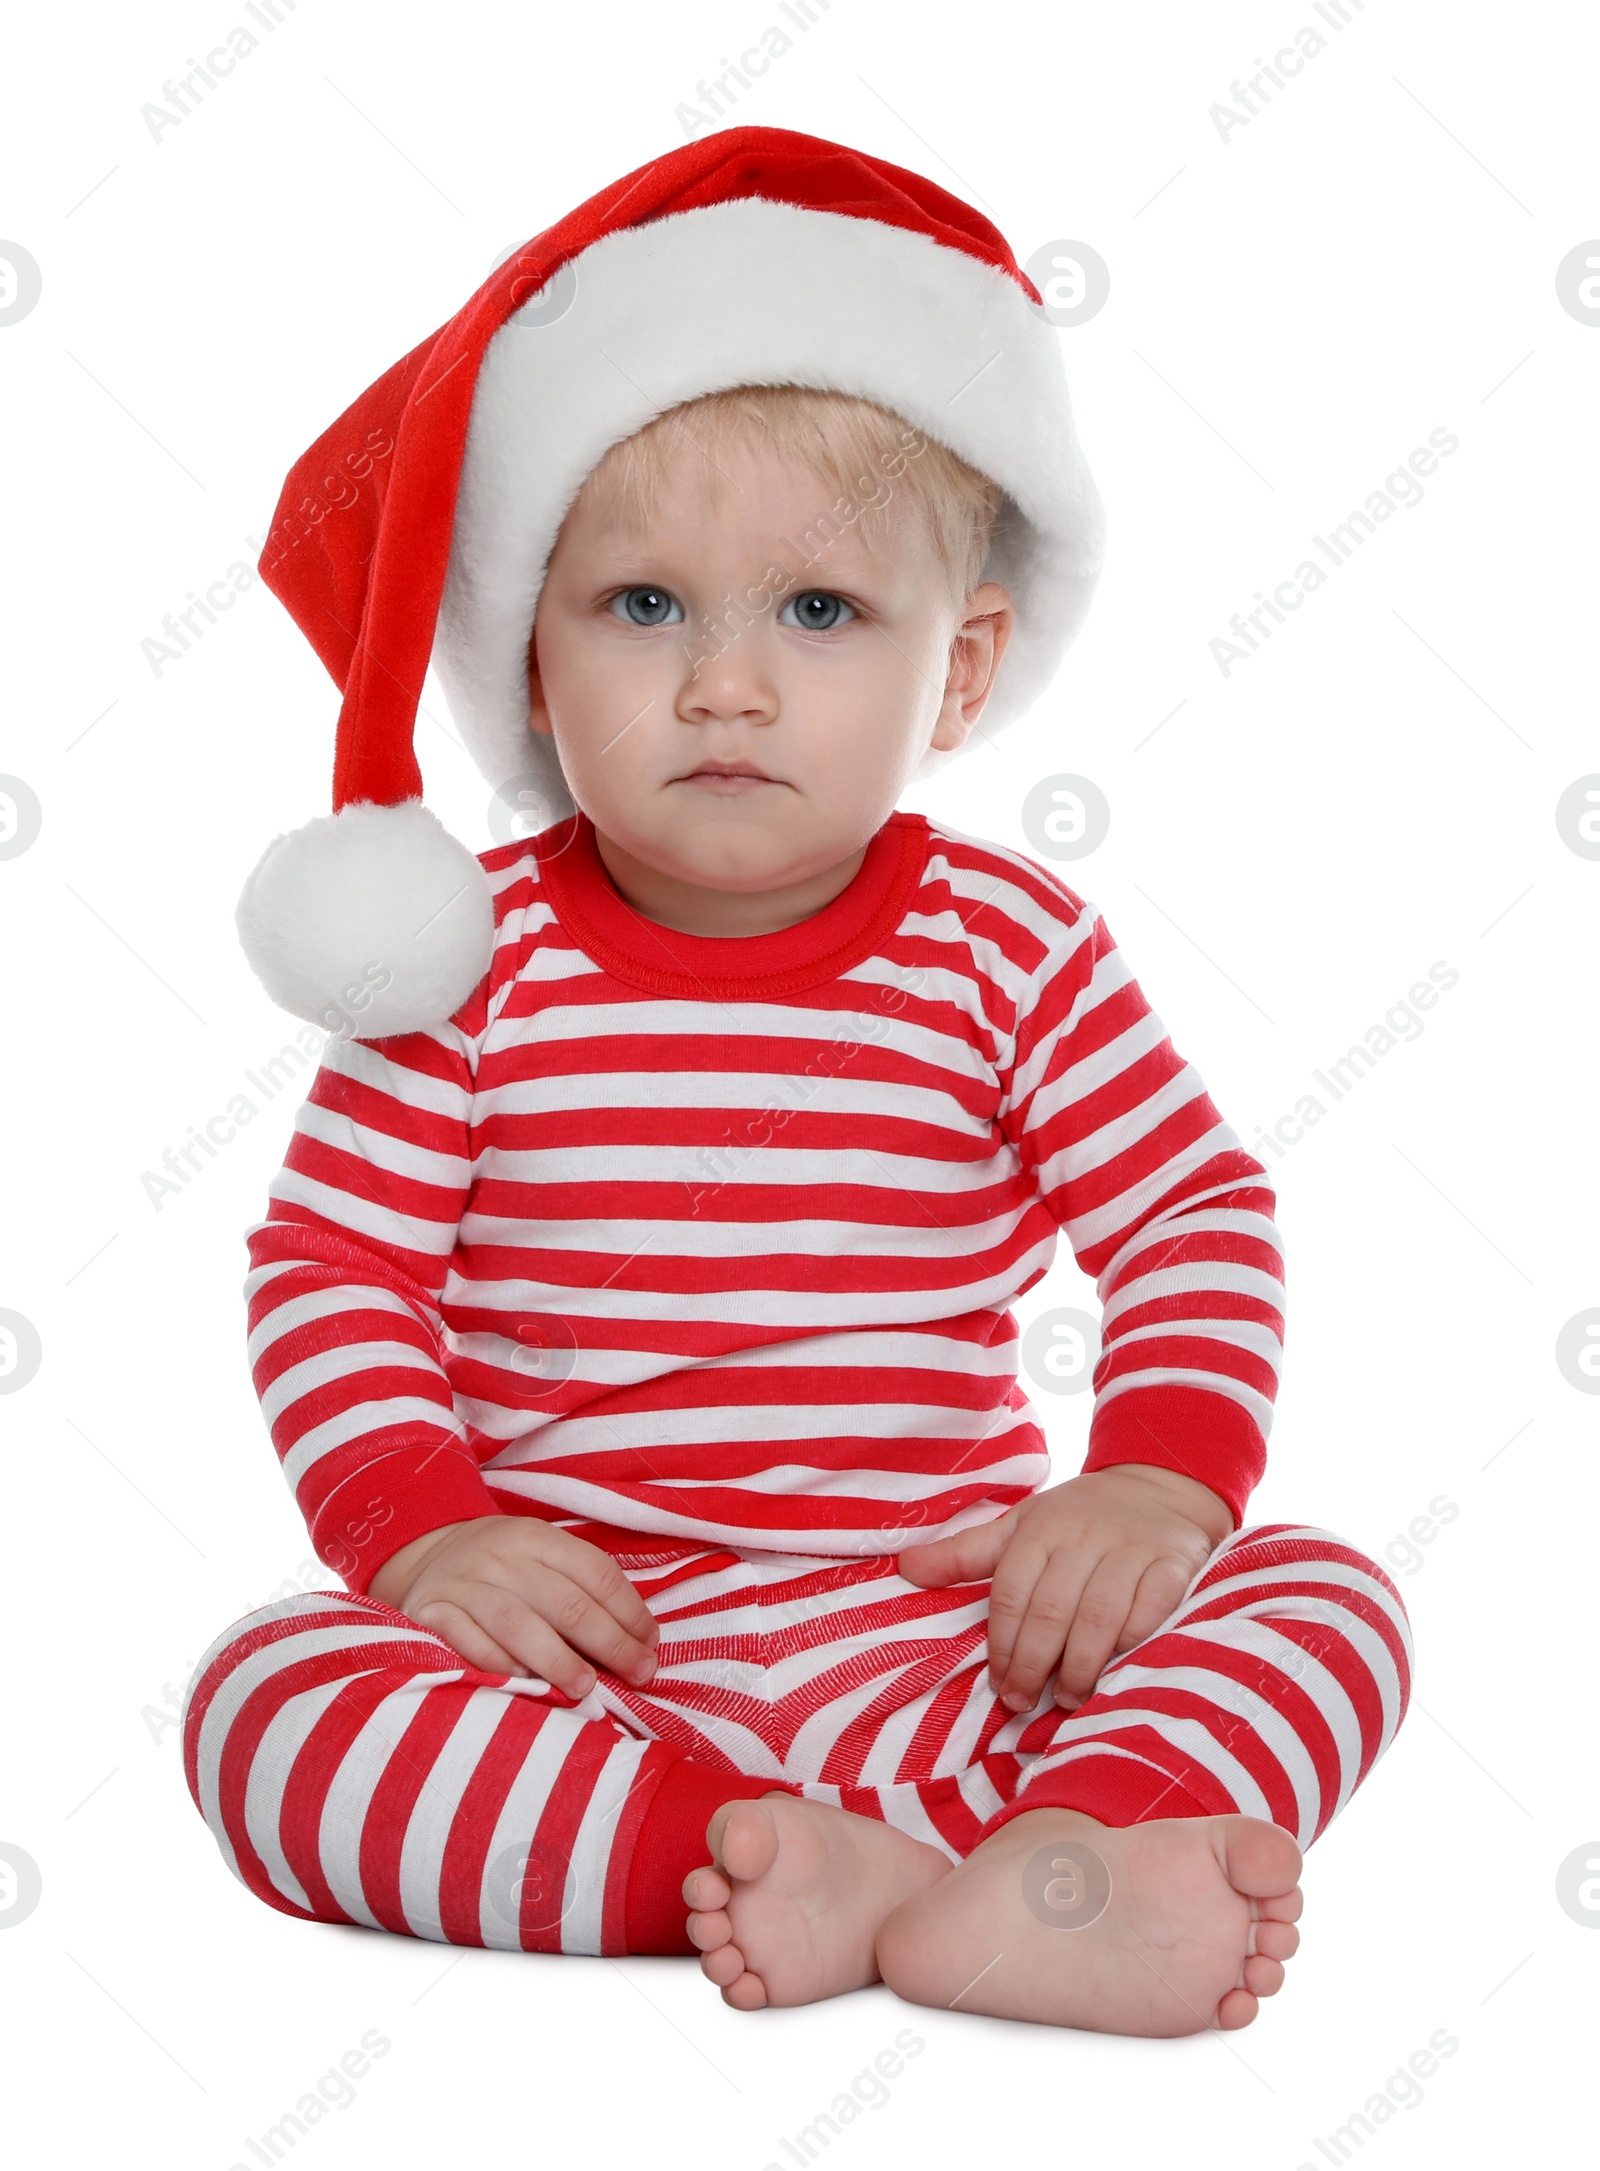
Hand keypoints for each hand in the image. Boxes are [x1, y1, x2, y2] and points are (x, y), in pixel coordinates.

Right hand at [367, 1516, 658, 1698]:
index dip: (630, 1612)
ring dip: (558, 1660)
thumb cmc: (502, 1569)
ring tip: (585, 1688)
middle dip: (610, 1643)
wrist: (424, 1555)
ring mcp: (464, 1584)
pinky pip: (469, 1644)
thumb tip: (639, 1643)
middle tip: (638, 1675)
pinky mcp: (431, 1613)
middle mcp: (501, 1555)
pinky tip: (525, 1685)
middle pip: (565, 1602)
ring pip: (518, 1623)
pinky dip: (500, 1666)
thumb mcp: (540, 1557)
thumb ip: (582, 1590)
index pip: (596, 1573)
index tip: (650, 1647)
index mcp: (537, 1537)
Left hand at [896, 1465, 1232, 1714]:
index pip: (1012, 1593)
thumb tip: (905, 1568)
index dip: (1001, 1644)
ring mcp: (1131, 1550)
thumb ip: (966, 1554)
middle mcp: (1084, 1535)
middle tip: (1023, 1702)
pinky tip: (1116, 1673)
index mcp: (1041, 1528)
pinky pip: (1150, 1613)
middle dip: (1032, 1664)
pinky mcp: (1173, 1566)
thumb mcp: (1020, 1526)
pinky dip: (1130, 1646)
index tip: (998, 1684)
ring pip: (1099, 1617)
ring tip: (1067, 1699)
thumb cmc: (1078, 1517)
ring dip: (1079, 1666)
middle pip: (1051, 1610)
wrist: (1158, 1488)